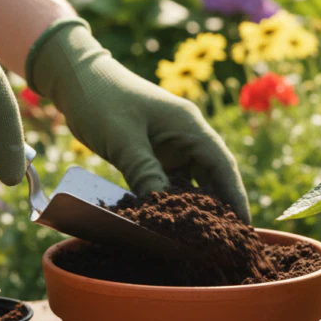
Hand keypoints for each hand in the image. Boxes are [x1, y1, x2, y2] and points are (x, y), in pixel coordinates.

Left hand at [27, 20, 249, 220]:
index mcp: (189, 126)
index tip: (244, 227)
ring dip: (194, 206)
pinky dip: (171, 199)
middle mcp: (185, 136)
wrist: (76, 78)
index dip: (236, 197)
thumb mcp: (123, 139)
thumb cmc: (101, 100)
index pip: (222, 166)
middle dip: (219, 207)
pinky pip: (169, 180)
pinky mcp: (152, 152)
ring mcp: (169, 144)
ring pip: (191, 181)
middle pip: (212, 176)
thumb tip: (161, 211)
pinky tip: (169, 222)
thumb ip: (145, 173)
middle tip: (224, 242)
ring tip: (200, 239)